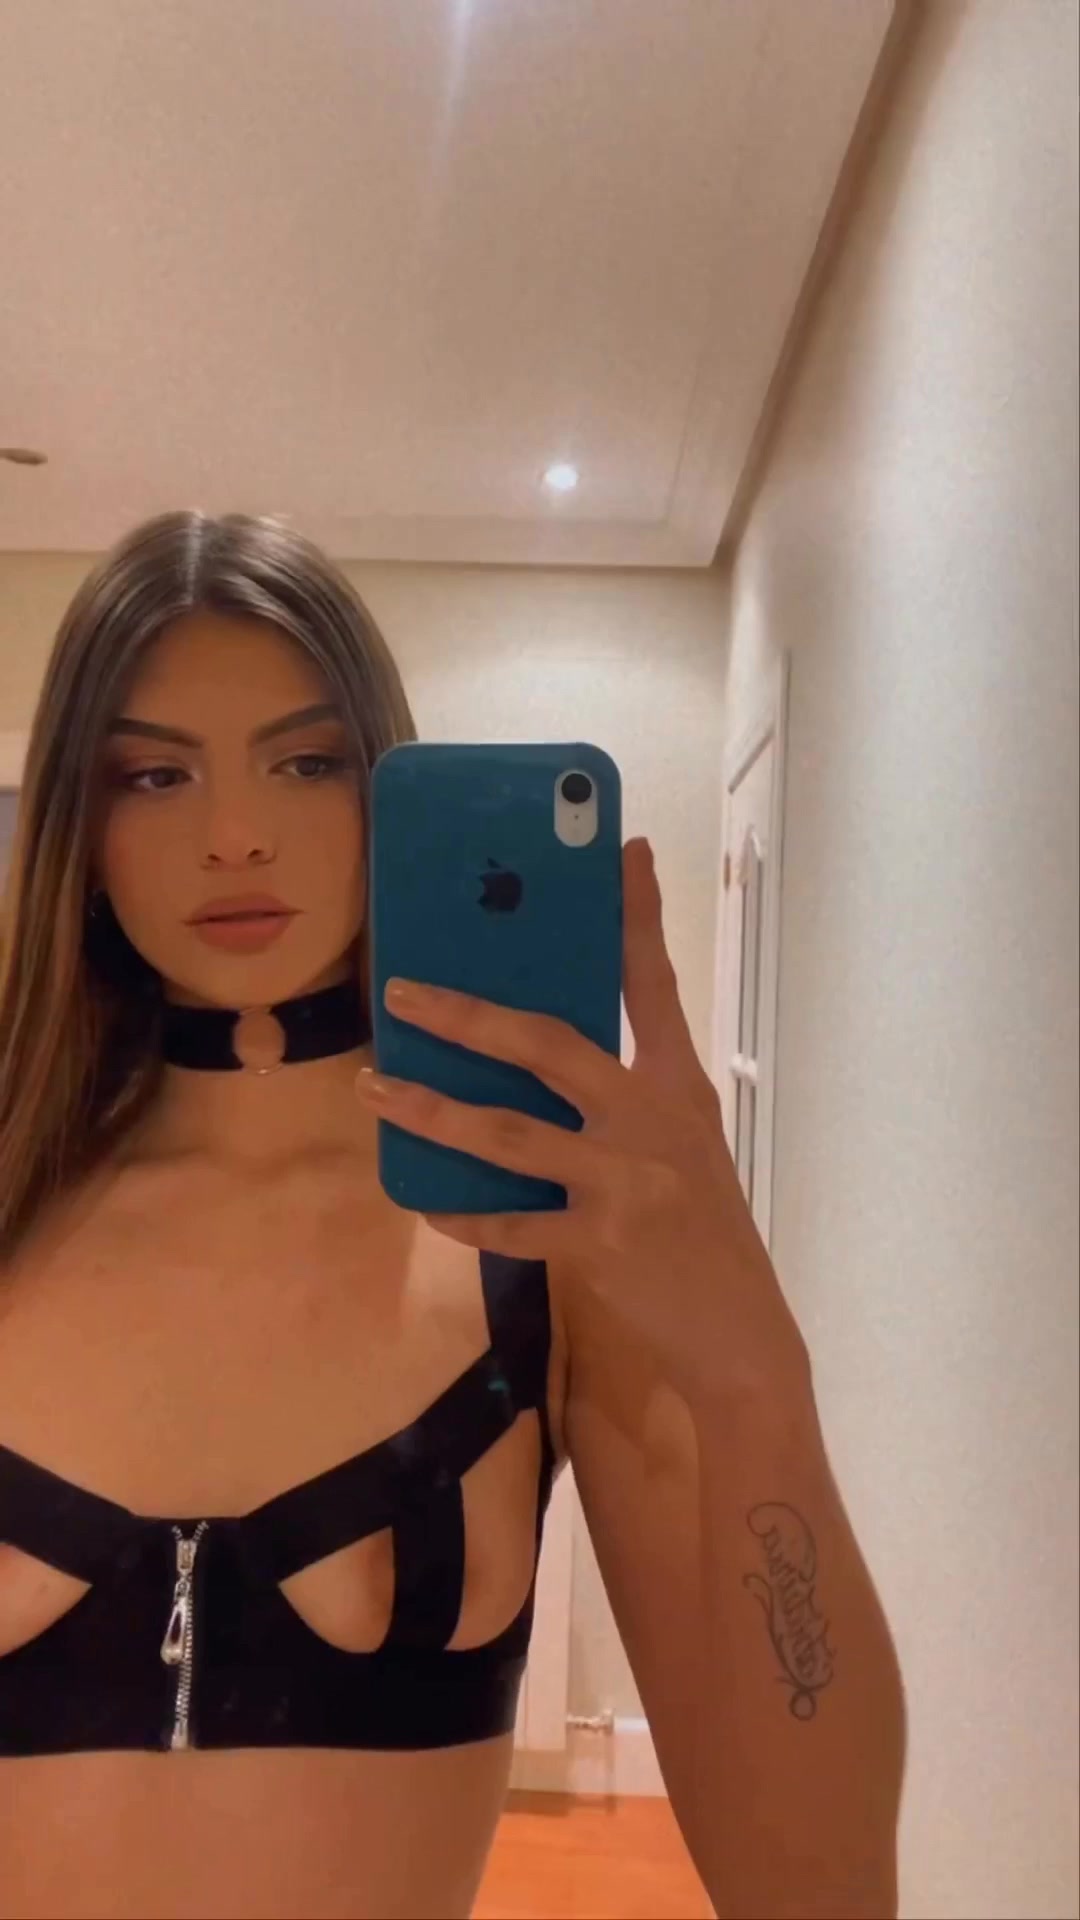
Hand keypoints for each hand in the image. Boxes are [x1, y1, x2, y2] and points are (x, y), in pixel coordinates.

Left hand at [355, 837, 809, 1405]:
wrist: (740, 1331)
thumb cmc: (705, 1228)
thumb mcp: (686, 1143)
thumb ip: (632, 1093)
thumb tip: (545, 1051)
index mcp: (680, 1087)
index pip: (654, 985)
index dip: (637, 917)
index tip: (623, 851)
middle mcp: (652, 1120)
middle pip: (548, 1045)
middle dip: (467, 1015)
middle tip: (402, 993)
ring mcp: (624, 1182)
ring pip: (505, 1133)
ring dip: (430, 1110)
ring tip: (374, 1089)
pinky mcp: (598, 1244)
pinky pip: (507, 1223)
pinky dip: (460, 1212)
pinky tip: (421, 1197)